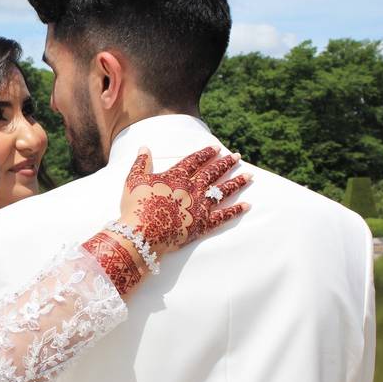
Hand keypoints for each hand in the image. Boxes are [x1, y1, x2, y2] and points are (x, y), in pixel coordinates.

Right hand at [119, 146, 250, 255]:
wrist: (142, 234)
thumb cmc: (135, 207)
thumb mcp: (133, 180)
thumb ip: (141, 163)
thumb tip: (145, 148)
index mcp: (176, 177)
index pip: (195, 161)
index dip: (206, 153)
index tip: (217, 148)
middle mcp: (192, 188)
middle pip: (213, 172)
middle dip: (226, 163)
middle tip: (238, 157)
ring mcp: (199, 206)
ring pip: (222, 191)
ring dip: (237, 182)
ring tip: (249, 176)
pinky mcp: (202, 224)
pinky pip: (223, 216)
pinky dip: (236, 211)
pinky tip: (247, 205)